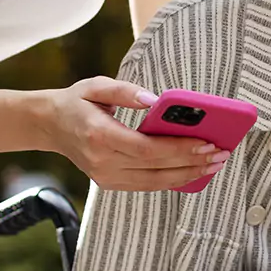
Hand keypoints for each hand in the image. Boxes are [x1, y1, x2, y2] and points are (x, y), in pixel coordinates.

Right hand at [40, 77, 229, 191]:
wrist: (49, 125)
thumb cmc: (77, 101)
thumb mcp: (97, 85)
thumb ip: (126, 91)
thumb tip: (156, 100)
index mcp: (99, 136)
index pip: (147, 149)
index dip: (179, 149)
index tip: (207, 143)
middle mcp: (102, 162)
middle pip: (155, 169)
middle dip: (192, 162)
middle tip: (221, 154)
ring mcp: (105, 177)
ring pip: (154, 182)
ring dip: (187, 175)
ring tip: (214, 164)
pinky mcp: (109, 183)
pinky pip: (146, 185)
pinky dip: (172, 179)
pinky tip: (192, 171)